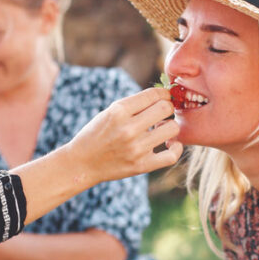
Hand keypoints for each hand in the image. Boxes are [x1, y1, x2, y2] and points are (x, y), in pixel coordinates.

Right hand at [66, 87, 181, 186]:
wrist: (82, 163)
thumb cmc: (97, 134)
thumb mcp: (110, 112)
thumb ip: (134, 104)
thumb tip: (164, 96)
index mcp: (118, 111)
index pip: (153, 94)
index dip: (164, 93)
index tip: (164, 97)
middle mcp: (128, 128)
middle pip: (165, 108)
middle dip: (168, 108)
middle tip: (163, 113)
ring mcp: (136, 148)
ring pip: (172, 128)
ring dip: (171, 126)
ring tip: (162, 128)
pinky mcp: (142, 166)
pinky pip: (172, 155)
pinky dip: (176, 148)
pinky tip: (170, 144)